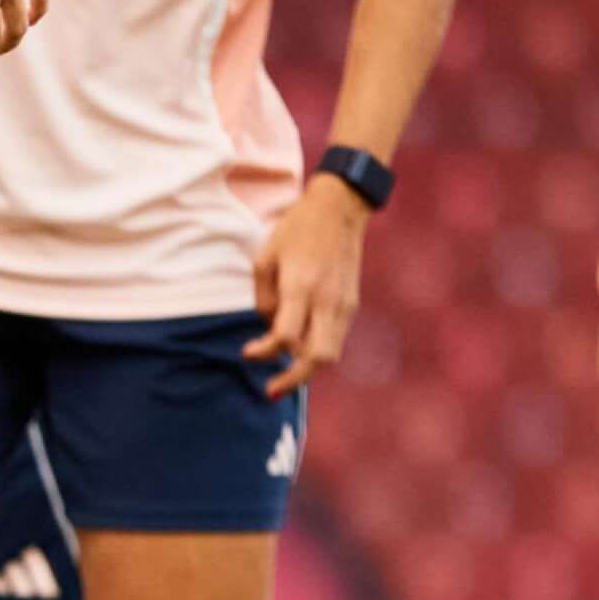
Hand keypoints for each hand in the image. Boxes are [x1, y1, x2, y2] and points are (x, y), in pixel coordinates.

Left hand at [247, 174, 369, 401]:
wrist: (339, 209)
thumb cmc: (296, 230)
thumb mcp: (265, 256)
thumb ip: (264, 298)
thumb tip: (270, 327)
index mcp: (302, 286)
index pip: (286, 336)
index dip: (265, 352)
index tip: (247, 354)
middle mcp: (327, 300)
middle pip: (318, 357)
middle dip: (293, 379)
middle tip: (270, 390)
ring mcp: (344, 304)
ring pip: (330, 354)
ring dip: (305, 368)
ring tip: (281, 369)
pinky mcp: (351, 304)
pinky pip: (334, 339)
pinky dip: (315, 349)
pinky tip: (297, 345)